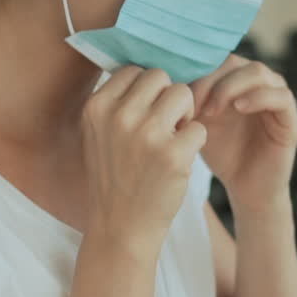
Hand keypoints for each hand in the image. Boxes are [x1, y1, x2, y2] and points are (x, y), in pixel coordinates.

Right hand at [81, 67, 206, 254]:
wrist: (120, 228)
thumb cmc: (115, 177)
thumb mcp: (99, 134)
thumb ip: (117, 101)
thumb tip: (148, 68)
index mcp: (97, 107)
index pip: (134, 70)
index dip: (147, 91)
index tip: (145, 115)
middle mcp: (119, 116)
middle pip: (160, 76)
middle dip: (168, 98)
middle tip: (165, 126)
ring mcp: (146, 134)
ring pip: (184, 94)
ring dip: (185, 115)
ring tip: (173, 139)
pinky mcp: (173, 154)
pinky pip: (199, 127)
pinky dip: (195, 142)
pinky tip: (180, 160)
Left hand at [190, 56, 296, 211]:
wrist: (245, 188)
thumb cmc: (222, 154)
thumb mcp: (200, 122)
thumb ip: (190, 99)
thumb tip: (167, 80)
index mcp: (237, 81)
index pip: (218, 59)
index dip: (199, 72)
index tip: (180, 95)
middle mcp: (258, 84)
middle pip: (235, 62)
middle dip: (211, 80)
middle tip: (194, 105)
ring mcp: (277, 98)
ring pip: (258, 72)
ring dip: (230, 87)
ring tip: (212, 110)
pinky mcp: (291, 119)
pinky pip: (281, 96)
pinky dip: (259, 97)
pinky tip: (239, 108)